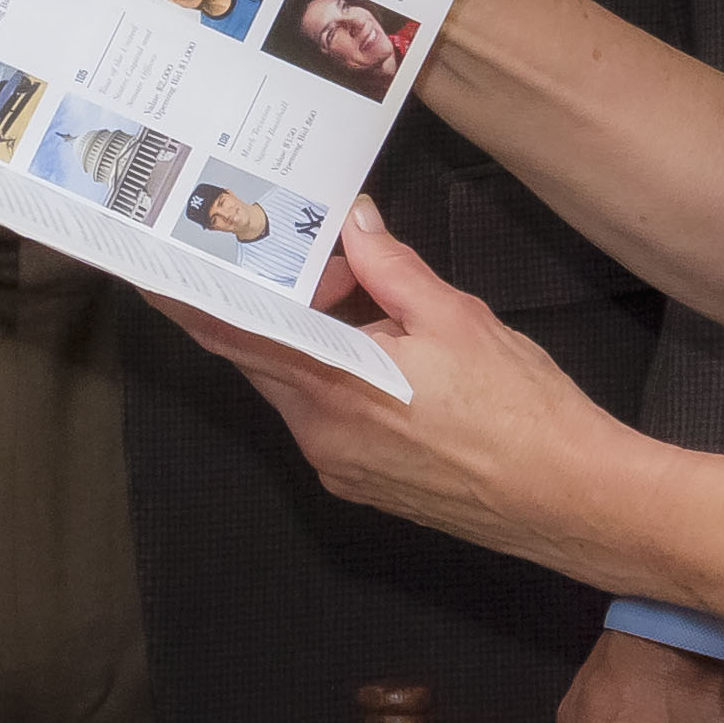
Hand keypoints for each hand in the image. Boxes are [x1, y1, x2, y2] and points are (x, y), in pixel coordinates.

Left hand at [148, 197, 667, 578]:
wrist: (574, 500)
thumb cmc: (521, 409)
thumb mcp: (456, 318)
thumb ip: (391, 269)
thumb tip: (353, 222)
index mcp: (333, 387)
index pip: (235, 335)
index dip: (188, 300)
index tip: (150, 268)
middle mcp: (321, 436)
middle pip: (263, 356)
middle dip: (270, 299)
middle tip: (284, 246)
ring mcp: (341, 467)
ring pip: (297, 385)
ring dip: (310, 336)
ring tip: (355, 285)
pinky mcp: (367, 485)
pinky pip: (325, 416)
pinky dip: (334, 374)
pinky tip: (378, 343)